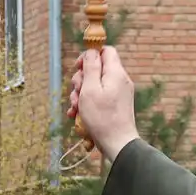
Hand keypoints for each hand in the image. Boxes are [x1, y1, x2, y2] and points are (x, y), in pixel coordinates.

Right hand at [68, 47, 139, 163]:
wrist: (118, 143)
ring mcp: (119, 93)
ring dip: (81, 94)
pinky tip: (77, 115)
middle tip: (76, 92)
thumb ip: (91, 67)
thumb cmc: (102, 117)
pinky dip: (88, 103)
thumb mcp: (90, 89)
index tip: (78, 67)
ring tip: (75, 108)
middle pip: (97, 69)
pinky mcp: (116, 105)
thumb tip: (91, 51)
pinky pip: (99, 97)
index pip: (105, 50)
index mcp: (115, 73)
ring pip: (95, 85)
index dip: (89, 55)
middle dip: (81, 79)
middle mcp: (120, 80)